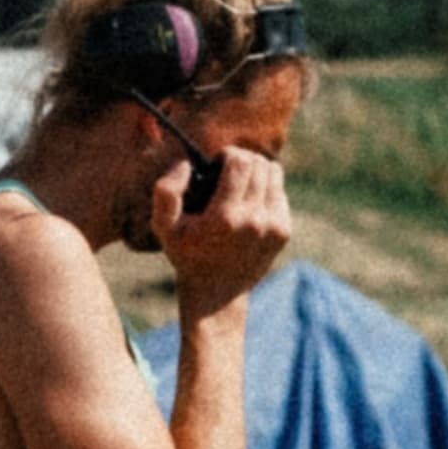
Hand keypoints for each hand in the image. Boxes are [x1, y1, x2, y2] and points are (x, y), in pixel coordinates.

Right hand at [157, 136, 293, 308]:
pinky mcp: (284, 232)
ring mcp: (273, 227)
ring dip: (256, 171)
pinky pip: (279, 192)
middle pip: (259, 164)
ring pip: (274, 173)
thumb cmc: (186, 255)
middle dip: (242, 160)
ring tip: (239, 183)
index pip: (241, 162)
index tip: (217, 165)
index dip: (228, 155)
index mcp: (225, 217)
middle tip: (227, 172)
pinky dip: (265, 189)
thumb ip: (166, 191)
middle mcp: (254, 221)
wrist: (217, 293)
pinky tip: (248, 203)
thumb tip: (187, 164)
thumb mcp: (164, 227)